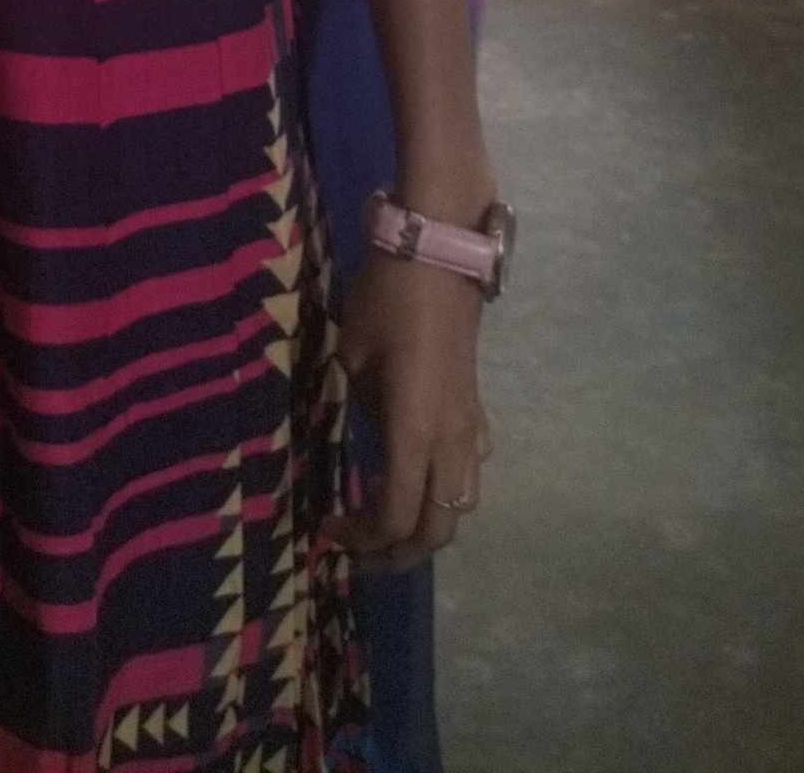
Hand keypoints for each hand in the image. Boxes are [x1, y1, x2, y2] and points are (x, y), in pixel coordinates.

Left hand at [330, 254, 491, 571]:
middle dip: (397, 554)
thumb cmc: (385, 299)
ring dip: (426, 527)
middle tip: (357, 552)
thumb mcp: (349, 355)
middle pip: (437, 529)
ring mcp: (470, 426)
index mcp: (415, 430)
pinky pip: (470, 470)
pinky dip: (444, 492)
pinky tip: (417, 476)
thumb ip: (350, 406)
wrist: (438, 250)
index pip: (396, 514)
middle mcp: (451, 440)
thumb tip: (345, 436)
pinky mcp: (476, 409)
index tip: (327, 531)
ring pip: (461, 505)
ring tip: (386, 525)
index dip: (362, 537)